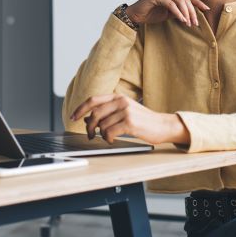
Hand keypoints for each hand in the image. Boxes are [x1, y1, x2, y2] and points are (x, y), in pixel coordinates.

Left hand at [70, 93, 189, 144]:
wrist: (162, 125)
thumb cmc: (142, 120)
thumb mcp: (124, 111)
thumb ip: (107, 112)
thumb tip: (88, 119)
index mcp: (118, 96)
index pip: (93, 100)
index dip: (80, 109)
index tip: (73, 117)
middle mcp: (121, 101)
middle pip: (95, 114)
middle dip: (89, 127)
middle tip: (90, 135)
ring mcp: (126, 111)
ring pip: (102, 125)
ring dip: (102, 135)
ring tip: (108, 137)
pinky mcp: (130, 123)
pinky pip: (110, 132)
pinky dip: (108, 138)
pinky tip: (113, 139)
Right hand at [126, 0, 208, 27]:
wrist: (136, 16)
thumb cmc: (151, 15)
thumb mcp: (169, 14)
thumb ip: (179, 12)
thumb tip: (193, 16)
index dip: (198, 2)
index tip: (206, 9)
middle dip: (192, 11)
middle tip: (195, 23)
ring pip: (180, 1)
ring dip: (186, 13)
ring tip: (188, 23)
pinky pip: (171, 4)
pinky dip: (178, 13)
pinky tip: (182, 20)